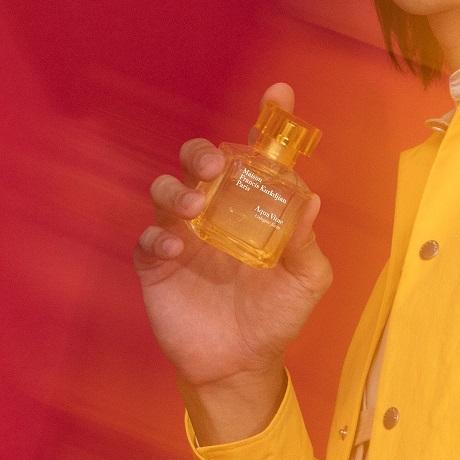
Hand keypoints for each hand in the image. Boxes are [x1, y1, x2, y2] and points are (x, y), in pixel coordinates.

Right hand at [133, 81, 332, 391]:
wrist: (241, 365)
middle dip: (203, 155)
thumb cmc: (275, 319)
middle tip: (217, 167)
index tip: (279, 94)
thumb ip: (307, 245)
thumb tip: (311, 201)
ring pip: (166, 192)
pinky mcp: (157, 267)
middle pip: (200, 164)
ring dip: (176, 190)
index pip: (257, 159)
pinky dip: (157, 236)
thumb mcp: (304, 282)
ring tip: (194, 208)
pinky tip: (176, 247)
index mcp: (252, 211)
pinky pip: (148, 240)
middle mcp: (215, 215)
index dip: (267, 123)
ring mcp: (183, 238)